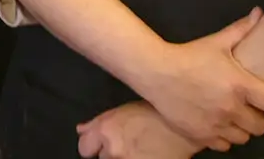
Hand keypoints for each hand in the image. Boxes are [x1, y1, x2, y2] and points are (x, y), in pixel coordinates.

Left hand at [77, 101, 200, 158]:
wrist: (183, 126)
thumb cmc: (153, 111)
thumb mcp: (123, 110)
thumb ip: (98, 122)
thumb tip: (80, 130)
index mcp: (106, 130)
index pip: (84, 148)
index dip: (92, 145)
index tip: (101, 143)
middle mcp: (113, 150)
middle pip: (102, 158)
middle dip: (110, 152)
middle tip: (125, 144)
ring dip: (122, 157)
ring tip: (137, 148)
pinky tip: (145, 153)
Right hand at [144, 9, 263, 149]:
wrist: (157, 73)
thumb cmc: (189, 56)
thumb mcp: (216, 42)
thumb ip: (241, 30)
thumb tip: (259, 13)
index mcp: (241, 85)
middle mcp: (232, 109)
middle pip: (262, 126)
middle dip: (256, 116)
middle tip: (245, 104)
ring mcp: (218, 125)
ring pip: (244, 138)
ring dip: (239, 127)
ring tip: (229, 113)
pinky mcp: (203, 137)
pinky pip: (224, 145)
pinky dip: (222, 136)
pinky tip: (215, 122)